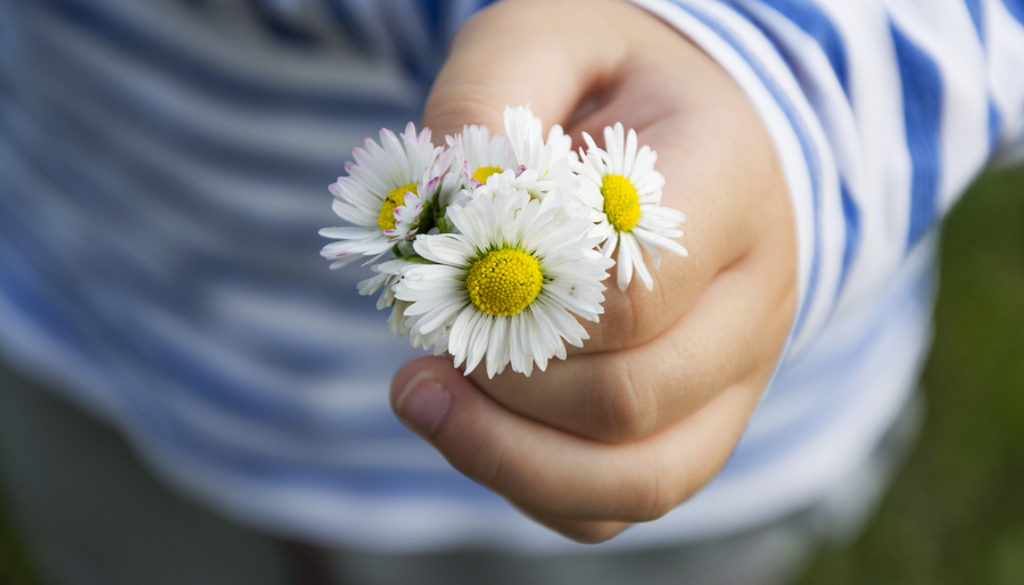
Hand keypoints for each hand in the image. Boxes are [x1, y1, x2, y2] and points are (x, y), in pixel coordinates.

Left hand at [390, 0, 796, 542]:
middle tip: (416, 355)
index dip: (514, 302)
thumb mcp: (546, 37)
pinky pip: (627, 502)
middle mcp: (754, 295)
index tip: (437, 278)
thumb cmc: (614, 84)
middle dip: (500, 390)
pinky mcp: (703, 421)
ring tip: (423, 401)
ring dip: (509, 458)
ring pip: (639, 479)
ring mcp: (738, 373)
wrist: (701, 131)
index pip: (629, 288)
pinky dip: (539, 488)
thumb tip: (430, 203)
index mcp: (727, 184)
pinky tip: (479, 433)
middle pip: (630, 398)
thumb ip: (485, 99)